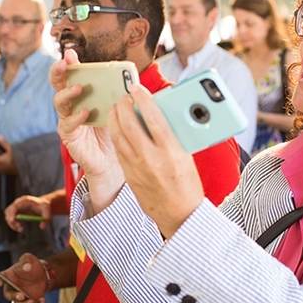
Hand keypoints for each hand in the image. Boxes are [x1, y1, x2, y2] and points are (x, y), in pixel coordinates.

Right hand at [0, 253, 47, 302]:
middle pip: (7, 295)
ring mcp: (19, 297)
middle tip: (21, 295)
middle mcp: (11, 288)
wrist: (43, 274)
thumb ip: (26, 260)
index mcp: (7, 276)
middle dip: (14, 296)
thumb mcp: (29, 258)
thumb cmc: (32, 265)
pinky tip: (42, 300)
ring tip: (32, 302)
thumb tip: (26, 267)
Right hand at [5, 194, 51, 231]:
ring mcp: (15, 208)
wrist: (42, 206)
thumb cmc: (44, 207)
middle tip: (21, 229)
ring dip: (13, 224)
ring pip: (8, 216)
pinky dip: (13, 225)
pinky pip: (10, 219)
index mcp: (25, 200)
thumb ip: (46, 219)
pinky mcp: (15, 213)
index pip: (15, 205)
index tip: (12, 220)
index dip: (12, 212)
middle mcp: (18, 203)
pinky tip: (20, 228)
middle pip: (9, 211)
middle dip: (12, 221)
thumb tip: (42, 227)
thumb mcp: (47, 211)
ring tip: (21, 229)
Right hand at [50, 50, 123, 194]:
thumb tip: (133, 78)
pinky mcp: (69, 135)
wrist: (112, 159)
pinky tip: (85, 112)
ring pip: (59, 102)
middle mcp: (71, 104)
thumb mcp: (117, 108)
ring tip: (79, 87)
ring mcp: (67, 119)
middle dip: (58, 72)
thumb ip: (119, 93)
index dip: (69, 63)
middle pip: (57, 84)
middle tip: (63, 63)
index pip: (72, 74)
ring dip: (68, 92)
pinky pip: (68, 123)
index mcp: (82, 94)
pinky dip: (76, 117)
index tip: (70, 53)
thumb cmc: (114, 130)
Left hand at [107, 84, 203, 237]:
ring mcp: (137, 168)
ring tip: (116, 108)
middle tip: (123, 96)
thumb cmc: (188, 184)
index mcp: (172, 152)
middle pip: (129, 125)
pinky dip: (116, 134)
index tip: (136, 88)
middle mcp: (152, 159)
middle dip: (123, 106)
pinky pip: (118, 150)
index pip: (154, 118)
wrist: (180, 215)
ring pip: (118, 136)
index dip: (143, 100)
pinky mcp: (129, 176)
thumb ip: (174, 134)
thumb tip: (162, 113)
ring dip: (114, 119)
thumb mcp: (186, 155)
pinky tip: (116, 127)